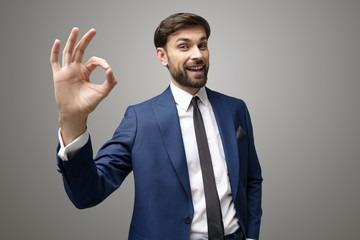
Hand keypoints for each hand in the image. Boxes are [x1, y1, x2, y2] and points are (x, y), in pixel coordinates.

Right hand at [50, 27, 116, 144]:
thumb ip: (110, 82)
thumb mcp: (102, 92)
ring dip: (72, 40)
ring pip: (68, 52)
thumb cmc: (88, 104)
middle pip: (80, 50)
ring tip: (76, 29)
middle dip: (86, 40)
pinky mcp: (58, 75)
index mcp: (85, 72)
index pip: (93, 60)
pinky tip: (56, 41)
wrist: (76, 113)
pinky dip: (55, 51)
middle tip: (93, 30)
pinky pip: (55, 61)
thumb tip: (111, 70)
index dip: (101, 62)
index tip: (107, 69)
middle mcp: (76, 69)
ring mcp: (67, 71)